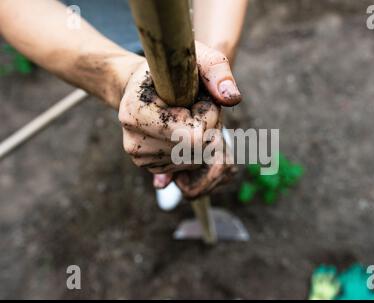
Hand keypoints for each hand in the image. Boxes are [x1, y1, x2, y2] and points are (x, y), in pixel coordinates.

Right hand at [118, 41, 240, 196]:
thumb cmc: (172, 69)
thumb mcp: (195, 57)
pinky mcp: (148, 166)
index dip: (207, 115)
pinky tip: (181, 131)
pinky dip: (193, 150)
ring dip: (202, 139)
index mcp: (135, 111)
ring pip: (195, 160)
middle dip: (207, 128)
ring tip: (186, 117)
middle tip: (194, 107)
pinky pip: (188, 166)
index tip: (198, 97)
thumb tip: (232, 98)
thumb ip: (216, 70)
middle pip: (197, 150)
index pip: (192, 134)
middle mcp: (133, 139)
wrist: (143, 85)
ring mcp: (140, 156)